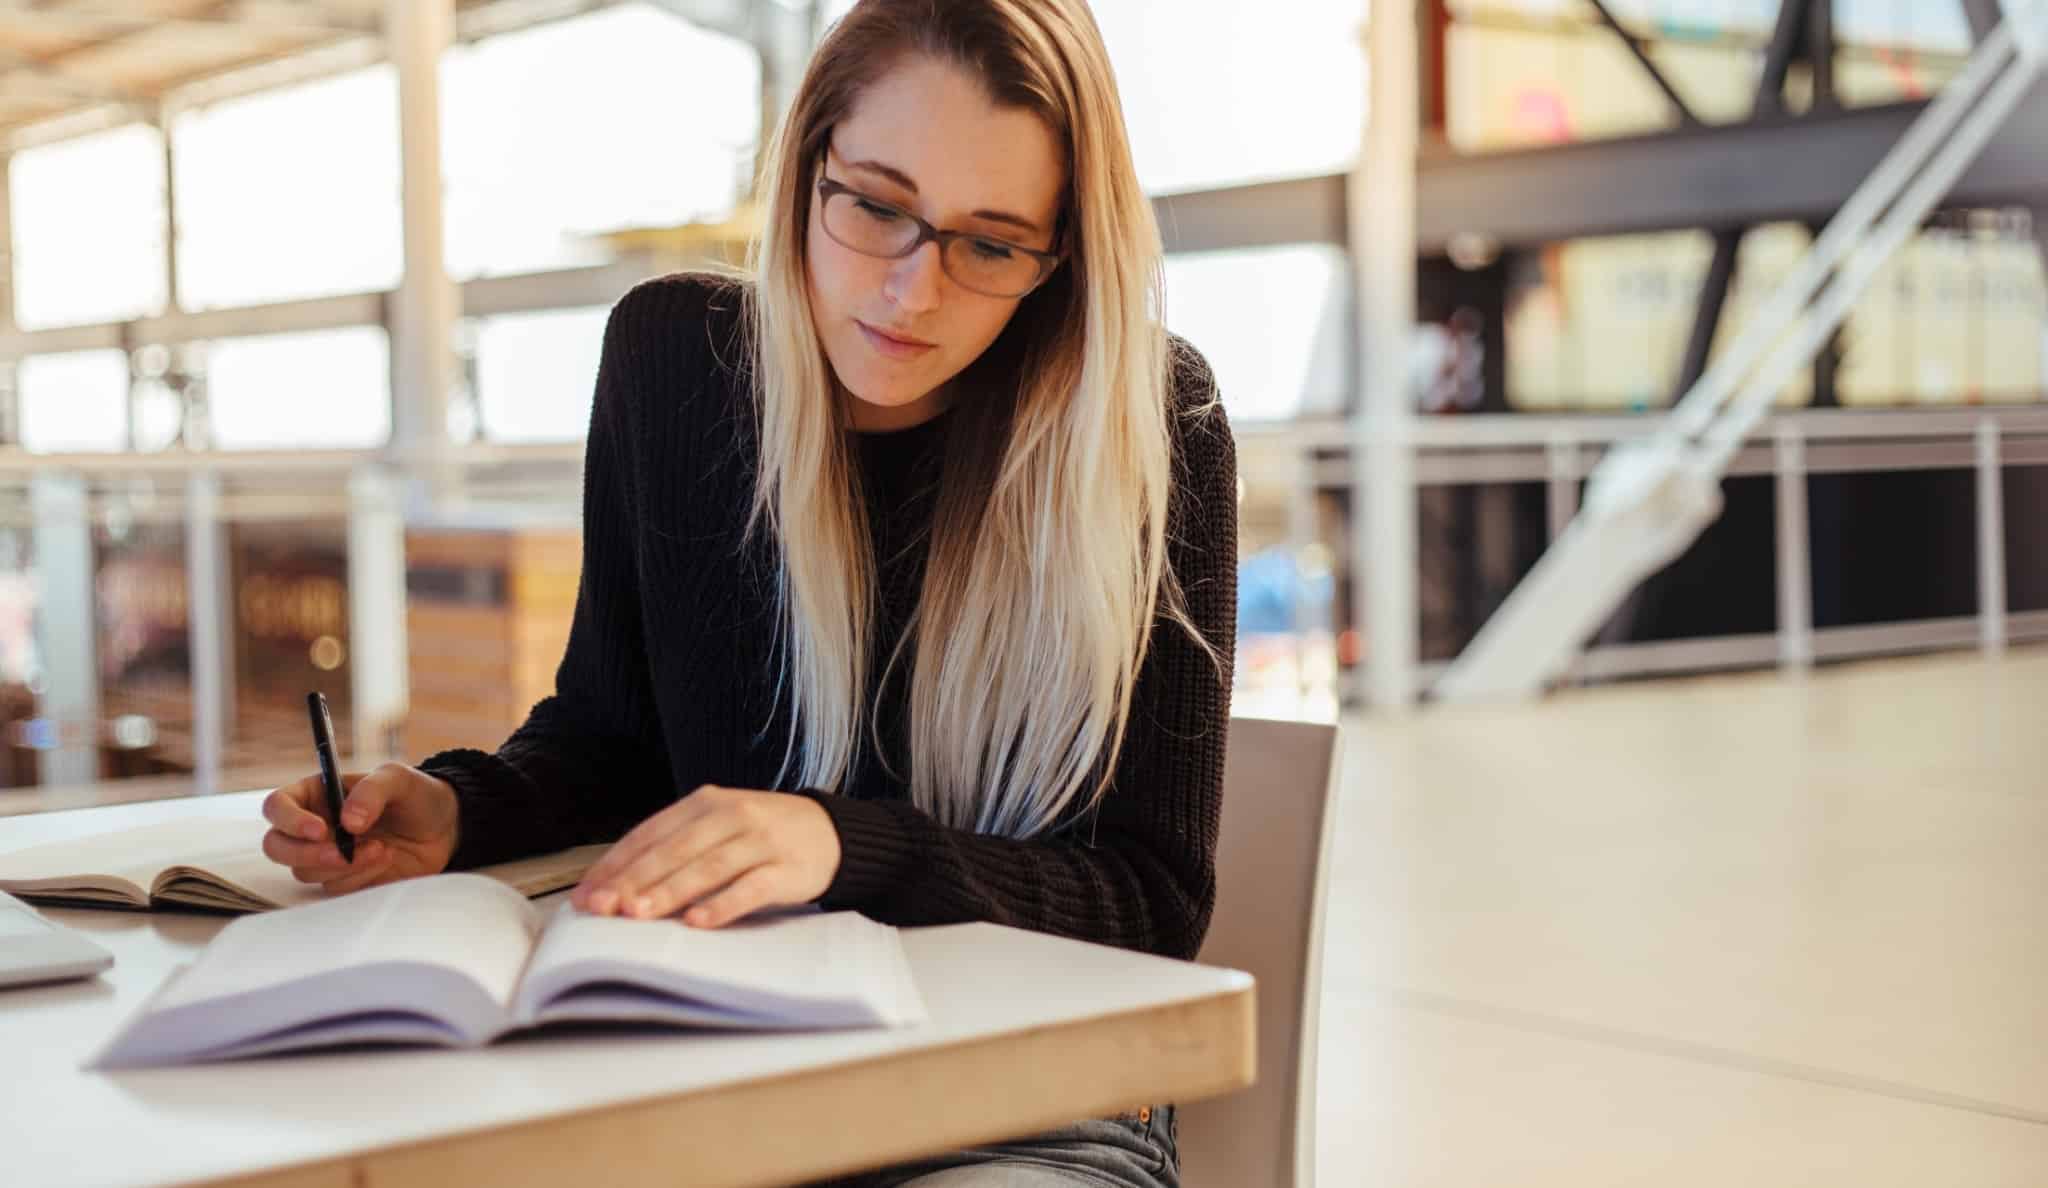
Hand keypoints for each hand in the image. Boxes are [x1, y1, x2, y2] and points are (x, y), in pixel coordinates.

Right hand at [260, 763, 459, 894]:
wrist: (444, 826)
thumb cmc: (415, 794)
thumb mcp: (398, 779)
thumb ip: (371, 792)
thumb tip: (348, 822)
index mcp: (315, 795)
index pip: (277, 807)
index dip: (289, 821)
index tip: (320, 830)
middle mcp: (312, 827)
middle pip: (277, 847)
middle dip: (306, 854)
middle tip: (343, 852)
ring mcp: (326, 856)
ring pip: (307, 872)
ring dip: (345, 865)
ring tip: (382, 847)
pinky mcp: (344, 879)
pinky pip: (336, 887)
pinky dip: (361, 876)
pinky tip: (386, 858)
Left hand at [571, 786, 840, 927]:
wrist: (831, 832)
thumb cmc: (760, 836)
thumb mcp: (717, 826)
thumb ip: (675, 848)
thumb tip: (615, 886)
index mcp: (704, 802)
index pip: (650, 834)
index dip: (615, 864)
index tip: (586, 895)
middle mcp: (730, 814)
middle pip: (674, 849)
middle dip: (633, 880)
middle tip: (603, 908)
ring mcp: (761, 840)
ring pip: (707, 866)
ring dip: (670, 891)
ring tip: (638, 914)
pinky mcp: (788, 868)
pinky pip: (751, 887)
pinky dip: (722, 904)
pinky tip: (697, 922)